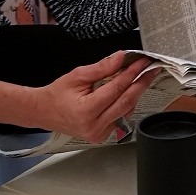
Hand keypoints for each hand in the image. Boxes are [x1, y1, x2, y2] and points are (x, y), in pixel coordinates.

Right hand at [35, 51, 158, 143]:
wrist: (44, 111)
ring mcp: (98, 134)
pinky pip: (120, 118)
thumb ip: (102, 68)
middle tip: (151, 69)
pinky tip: (130, 91)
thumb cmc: (57, 94)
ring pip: (126, 111)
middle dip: (141, 83)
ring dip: (136, 93)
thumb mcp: (78, 75)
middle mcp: (94, 126)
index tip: (142, 62)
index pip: (116, 89)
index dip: (132, 73)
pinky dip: (127, 103)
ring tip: (143, 77)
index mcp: (86, 111)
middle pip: (126, 102)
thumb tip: (121, 58)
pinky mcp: (101, 136)